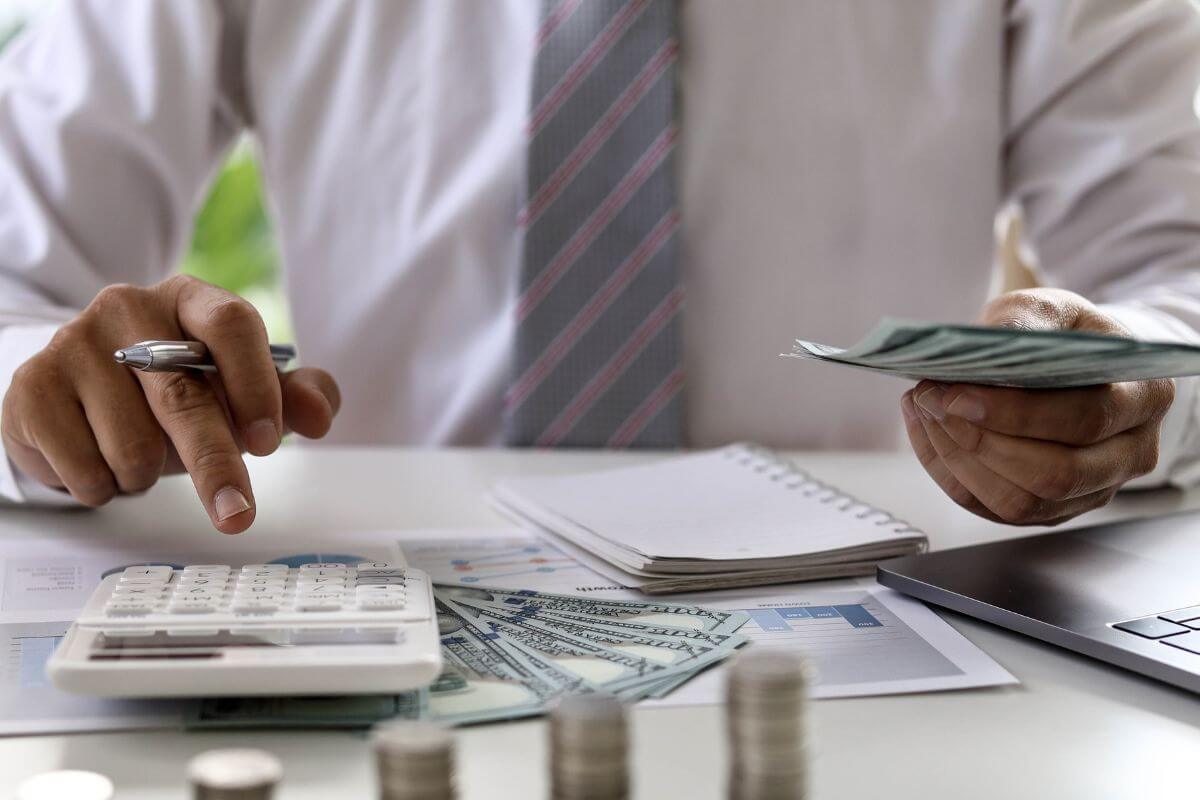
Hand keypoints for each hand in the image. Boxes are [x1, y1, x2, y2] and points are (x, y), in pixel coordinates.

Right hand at [1, 276, 339, 532]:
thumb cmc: (178, 387)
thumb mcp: (244, 388)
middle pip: (183, 396)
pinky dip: (105, 485)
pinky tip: (101, 458)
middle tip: (237, 513)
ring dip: (148, 473)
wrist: (83, 392)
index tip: (269, 440)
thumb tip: (320, 416)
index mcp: (190, 298)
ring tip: (142, 453)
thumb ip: (294, 396)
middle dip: (216, 463)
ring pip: (132, 446)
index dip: (255, 384)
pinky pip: (85, 469)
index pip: (230, 323)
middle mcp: (128, 307)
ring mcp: (72, 344)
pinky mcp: (30, 388)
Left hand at [901, 288, 1173, 525]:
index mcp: (1143, 397)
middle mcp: (1130, 453)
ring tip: (925, 412)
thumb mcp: (1049, 309)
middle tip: (931, 401)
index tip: (955, 393)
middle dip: (981, 442)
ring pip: (1022, 503)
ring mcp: (1093, 489)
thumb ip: (1022, 323)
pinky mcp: (1054, 509)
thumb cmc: (1064, 334)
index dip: (1014, 413)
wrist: (1073, 361)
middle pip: (1056, 474)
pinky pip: (994, 508)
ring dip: (960, 461)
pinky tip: (928, 431)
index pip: (1084, 419)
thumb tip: (985, 347)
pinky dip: (950, 474)